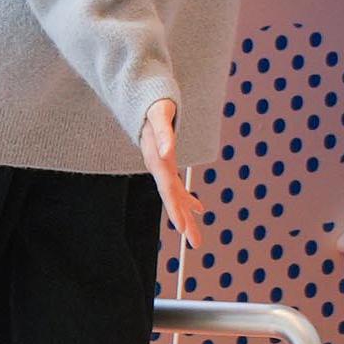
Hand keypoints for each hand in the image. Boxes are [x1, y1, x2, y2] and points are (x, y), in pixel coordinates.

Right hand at [138, 95, 207, 237]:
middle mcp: (159, 167)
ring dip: (187, 217)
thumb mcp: (159, 115)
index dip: (176, 208)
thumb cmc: (153, 105)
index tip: (182, 227)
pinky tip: (200, 210)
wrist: (143, 99)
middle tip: (196, 243)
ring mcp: (162, 167)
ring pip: (176, 197)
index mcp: (157, 159)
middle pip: (173, 199)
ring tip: (196, 240)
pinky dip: (188, 199)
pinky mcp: (166, 164)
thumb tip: (167, 152)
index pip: (167, 188)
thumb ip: (164, 133)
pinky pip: (177, 186)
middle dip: (184, 222)